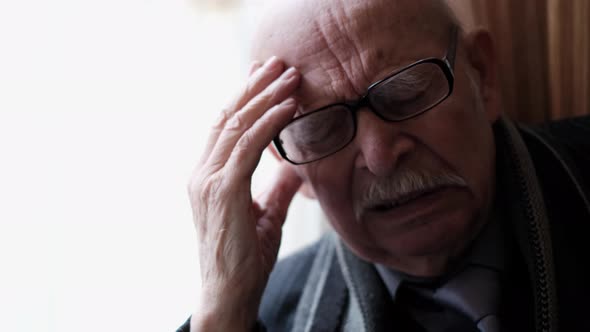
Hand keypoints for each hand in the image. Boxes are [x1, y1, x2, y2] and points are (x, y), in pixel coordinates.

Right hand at [188, 57, 301, 330]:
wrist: (229, 293)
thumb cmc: (245, 259)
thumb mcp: (266, 216)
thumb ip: (277, 189)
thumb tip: (295, 170)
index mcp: (208, 176)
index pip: (224, 126)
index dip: (245, 98)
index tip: (266, 77)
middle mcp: (202, 173)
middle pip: (228, 116)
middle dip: (254, 86)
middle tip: (279, 64)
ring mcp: (208, 180)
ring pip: (237, 125)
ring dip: (266, 97)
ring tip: (290, 77)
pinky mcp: (223, 191)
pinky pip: (248, 147)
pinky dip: (269, 123)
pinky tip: (289, 108)